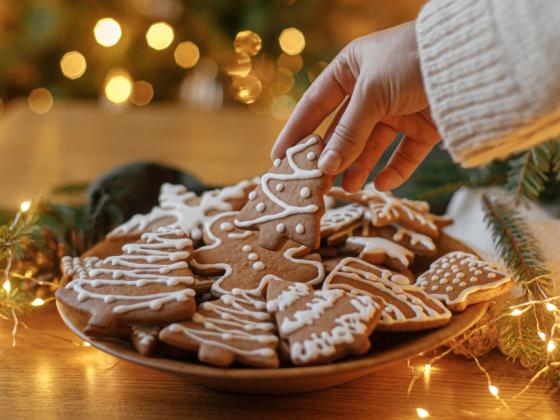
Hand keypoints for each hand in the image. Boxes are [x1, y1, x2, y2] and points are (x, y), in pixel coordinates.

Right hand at [271, 21, 439, 191]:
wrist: (470, 59)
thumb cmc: (410, 61)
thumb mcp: (371, 94)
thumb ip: (347, 133)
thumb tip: (324, 167)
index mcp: (351, 70)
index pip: (315, 105)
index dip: (296, 132)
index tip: (279, 159)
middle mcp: (372, 91)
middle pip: (342, 131)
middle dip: (329, 158)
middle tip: (314, 184)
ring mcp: (397, 110)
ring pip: (371, 147)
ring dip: (358, 168)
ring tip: (347, 189)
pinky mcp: (422, 128)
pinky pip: (403, 155)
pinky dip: (393, 171)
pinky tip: (380, 184)